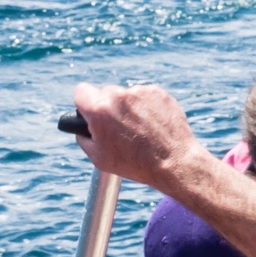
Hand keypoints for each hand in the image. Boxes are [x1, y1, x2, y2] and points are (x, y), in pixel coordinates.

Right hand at [71, 82, 209, 191]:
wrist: (175, 162)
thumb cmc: (135, 164)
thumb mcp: (98, 158)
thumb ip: (83, 138)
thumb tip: (82, 129)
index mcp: (99, 110)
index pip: (80, 92)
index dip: (84, 104)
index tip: (90, 113)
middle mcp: (119, 96)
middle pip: (105, 93)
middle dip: (108, 107)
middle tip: (118, 127)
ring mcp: (140, 92)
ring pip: (126, 96)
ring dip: (129, 108)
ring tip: (139, 130)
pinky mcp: (158, 93)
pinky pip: (145, 96)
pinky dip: (146, 107)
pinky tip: (152, 126)